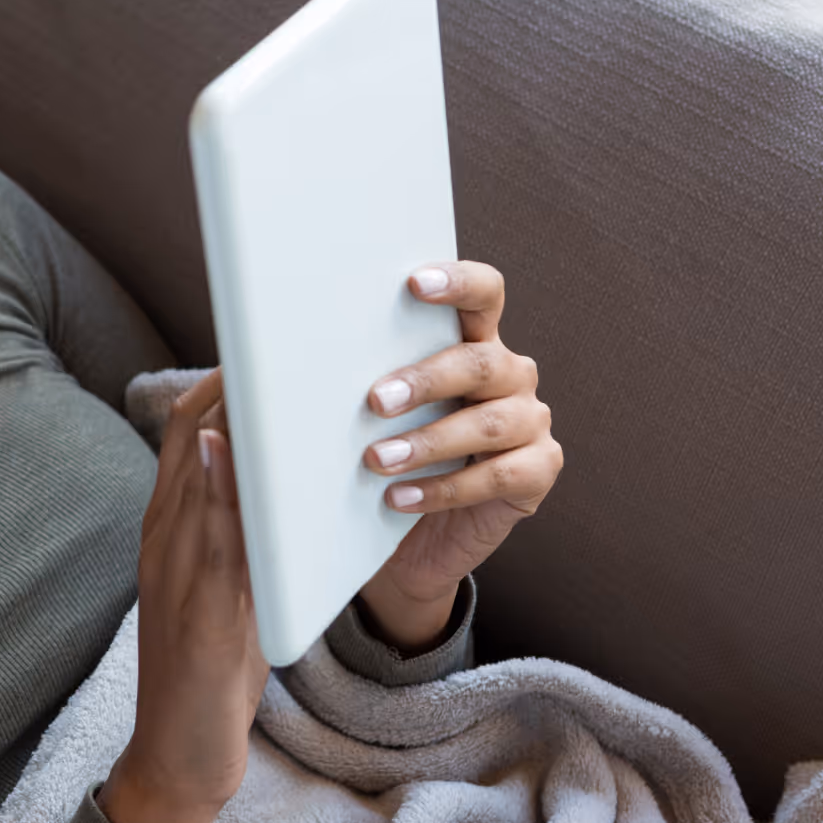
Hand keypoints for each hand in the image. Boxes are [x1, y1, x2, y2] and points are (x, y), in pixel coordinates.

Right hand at [97, 367, 268, 822]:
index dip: (220, 387)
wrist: (177, 755)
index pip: (186, 436)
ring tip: (268, 374)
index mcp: (168, 530)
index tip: (260, 349)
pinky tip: (233, 456)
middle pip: (187, 440)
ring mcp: (174, 574)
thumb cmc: (209, 671)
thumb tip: (268, 473)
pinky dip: (222, 495)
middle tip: (276, 337)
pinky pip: (211, 541)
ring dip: (231, 425)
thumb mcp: (225, 587)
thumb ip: (237, 531)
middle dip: (228, 386)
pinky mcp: (196, 613)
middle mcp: (163, 540)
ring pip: (196, 479)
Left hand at [357, 261, 562, 650]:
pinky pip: (500, 475)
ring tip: (378, 460)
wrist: (414, 540)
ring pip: (489, 422)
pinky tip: (401, 498)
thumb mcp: (371, 416)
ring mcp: (529, 421)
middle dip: (425, 380)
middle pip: (480, 362)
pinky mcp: (538, 470)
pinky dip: (445, 488)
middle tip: (375, 401)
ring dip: (428, 442)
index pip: (483, 294)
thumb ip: (357, 381)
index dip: (458, 282)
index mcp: (473, 342)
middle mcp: (509, 374)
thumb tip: (284, 365)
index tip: (414, 283)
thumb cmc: (388, 460)